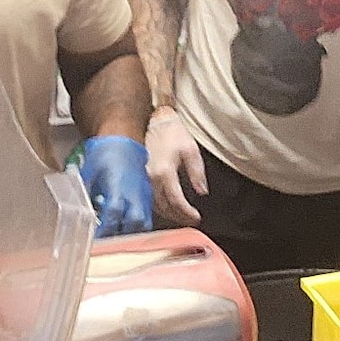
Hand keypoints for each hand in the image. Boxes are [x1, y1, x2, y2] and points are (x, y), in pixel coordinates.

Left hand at [80, 136, 152, 236]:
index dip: (105, 229)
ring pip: (143, 224)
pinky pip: (147, 218)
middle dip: (120, 236)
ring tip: (116, 238)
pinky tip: (124, 228)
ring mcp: (144, 196)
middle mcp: (134, 193)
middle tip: (106, 243)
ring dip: (130, 234)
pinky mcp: (148, 197)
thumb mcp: (89, 174)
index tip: (95, 240)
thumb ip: (87, 195)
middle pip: (133, 223)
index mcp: (117, 186)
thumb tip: (79, 213)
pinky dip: (136, 227)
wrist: (123, 142)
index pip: (114, 213)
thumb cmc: (104, 156)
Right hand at [145, 109, 206, 223]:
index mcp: (164, 172)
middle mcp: (150, 178)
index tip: (196, 218)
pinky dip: (157, 206)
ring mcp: (141, 178)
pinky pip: (146, 198)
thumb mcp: (191, 150)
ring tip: (180, 216)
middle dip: (178, 217)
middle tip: (190, 220)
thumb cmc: (173, 133)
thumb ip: (197, 172)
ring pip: (154, 205)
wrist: (155, 120)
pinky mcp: (137, 176)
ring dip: (168, 214)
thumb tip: (202, 192)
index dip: (187, 213)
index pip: (176, 201)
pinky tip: (166, 207)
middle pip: (164, 207)